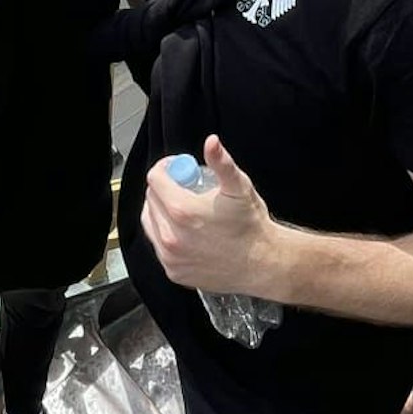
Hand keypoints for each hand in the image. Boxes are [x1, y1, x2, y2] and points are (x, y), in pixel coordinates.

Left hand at [140, 135, 278, 296]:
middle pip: (151, 199)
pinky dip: (166, 234)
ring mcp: (170, 257)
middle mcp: (171, 236)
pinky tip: (186, 231)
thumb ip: (221, 162)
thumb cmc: (251, 226)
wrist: (262, 264)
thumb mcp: (238, 187)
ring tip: (183, 208)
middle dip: (165, 188)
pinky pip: (159, 245)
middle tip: (185, 187)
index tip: (178, 168)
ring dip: (161, 210)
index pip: (155, 179)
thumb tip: (211, 142)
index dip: (166, 168)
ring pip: (150, 222)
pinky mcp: (173, 271)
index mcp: (182, 211)